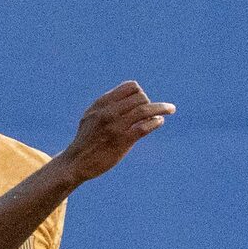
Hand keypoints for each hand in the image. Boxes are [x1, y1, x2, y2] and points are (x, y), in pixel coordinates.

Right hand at [56, 82, 174, 182]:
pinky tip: (159, 122)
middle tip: (150, 113)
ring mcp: (116, 127)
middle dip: (149, 102)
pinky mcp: (122, 141)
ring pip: (145, 110)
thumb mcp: (91, 115)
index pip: (130, 87)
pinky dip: (155, 122)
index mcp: (102, 103)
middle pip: (140, 97)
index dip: (139, 92)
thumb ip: (107, 104)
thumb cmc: (86, 139)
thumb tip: (130, 94)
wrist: (76, 162)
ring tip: (171, 109)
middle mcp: (109, 112)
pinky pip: (144, 127)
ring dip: (162, 108)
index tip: (142, 101)